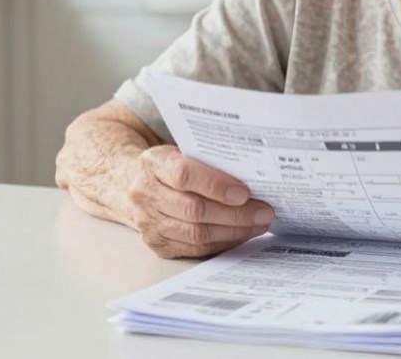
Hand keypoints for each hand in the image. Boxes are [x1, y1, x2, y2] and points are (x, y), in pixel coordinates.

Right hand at [125, 145, 274, 258]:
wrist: (135, 184)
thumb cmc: (172, 165)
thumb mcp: (185, 151)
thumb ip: (211, 160)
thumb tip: (255, 176)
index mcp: (153, 163)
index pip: (184, 175)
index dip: (216, 185)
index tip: (245, 193)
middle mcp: (145, 193)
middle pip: (194, 210)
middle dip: (235, 214)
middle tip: (264, 213)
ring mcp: (148, 222)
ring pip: (196, 234)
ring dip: (233, 231)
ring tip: (258, 224)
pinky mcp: (157, 244)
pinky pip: (194, 249)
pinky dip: (222, 242)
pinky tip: (241, 234)